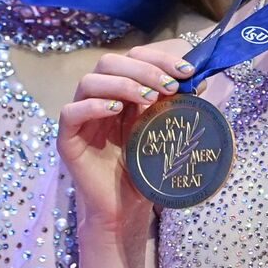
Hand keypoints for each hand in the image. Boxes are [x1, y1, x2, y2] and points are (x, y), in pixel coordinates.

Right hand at [57, 42, 196, 235]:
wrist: (126, 209)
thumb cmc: (146, 171)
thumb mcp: (164, 132)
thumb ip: (175, 107)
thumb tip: (201, 83)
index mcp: (121, 93)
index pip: (132, 58)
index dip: (158, 58)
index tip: (187, 70)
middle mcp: (98, 99)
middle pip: (109, 63)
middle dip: (143, 68)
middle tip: (170, 85)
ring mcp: (80, 118)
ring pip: (89, 81)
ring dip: (123, 83)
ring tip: (149, 97)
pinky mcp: (67, 139)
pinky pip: (70, 112)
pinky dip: (93, 105)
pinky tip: (116, 110)